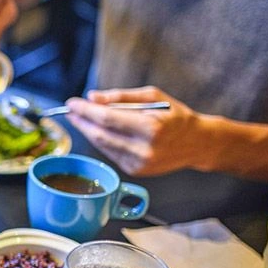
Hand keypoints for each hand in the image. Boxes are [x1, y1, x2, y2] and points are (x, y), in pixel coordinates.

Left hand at [66, 86, 203, 175]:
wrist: (197, 144)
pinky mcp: (135, 171)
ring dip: (87, 131)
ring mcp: (139, 163)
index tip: (72, 102)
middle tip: (69, 110)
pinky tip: (95, 130)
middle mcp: (144, 149)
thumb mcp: (154, 97)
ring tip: (78, 118)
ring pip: (103, 146)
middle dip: (82, 121)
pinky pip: (110, 153)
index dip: (86, 111)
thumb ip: (121, 96)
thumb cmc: (175, 116)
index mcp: (151, 128)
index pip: (108, 118)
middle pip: (101, 134)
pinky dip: (100, 141)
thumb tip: (93, 97)